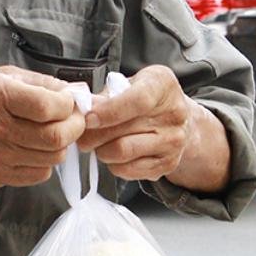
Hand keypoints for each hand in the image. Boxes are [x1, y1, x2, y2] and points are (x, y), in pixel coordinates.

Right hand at [0, 66, 85, 185]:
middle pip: (55, 137)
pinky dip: (46, 161)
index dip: (68, 104)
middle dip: (73, 127)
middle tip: (72, 119)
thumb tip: (70, 91)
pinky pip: (39, 174)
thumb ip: (37, 81)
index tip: (68, 101)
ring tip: (53, 132)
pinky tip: (35, 148)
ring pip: (52, 158)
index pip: (48, 106)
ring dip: (61, 144)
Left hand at [79, 65, 201, 181]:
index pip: (138, 100)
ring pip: (122, 152)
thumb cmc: (142, 98)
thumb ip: (104, 97)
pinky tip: (113, 152)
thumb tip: (81, 109)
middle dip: (93, 134)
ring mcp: (173, 141)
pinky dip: (112, 164)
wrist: (172, 118)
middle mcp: (174, 113)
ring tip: (97, 142)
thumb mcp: (126, 85)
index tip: (88, 119)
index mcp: (162, 85)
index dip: (108, 112)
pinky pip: (127, 170)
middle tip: (81, 133)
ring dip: (101, 150)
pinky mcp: (167, 163)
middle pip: (123, 131)